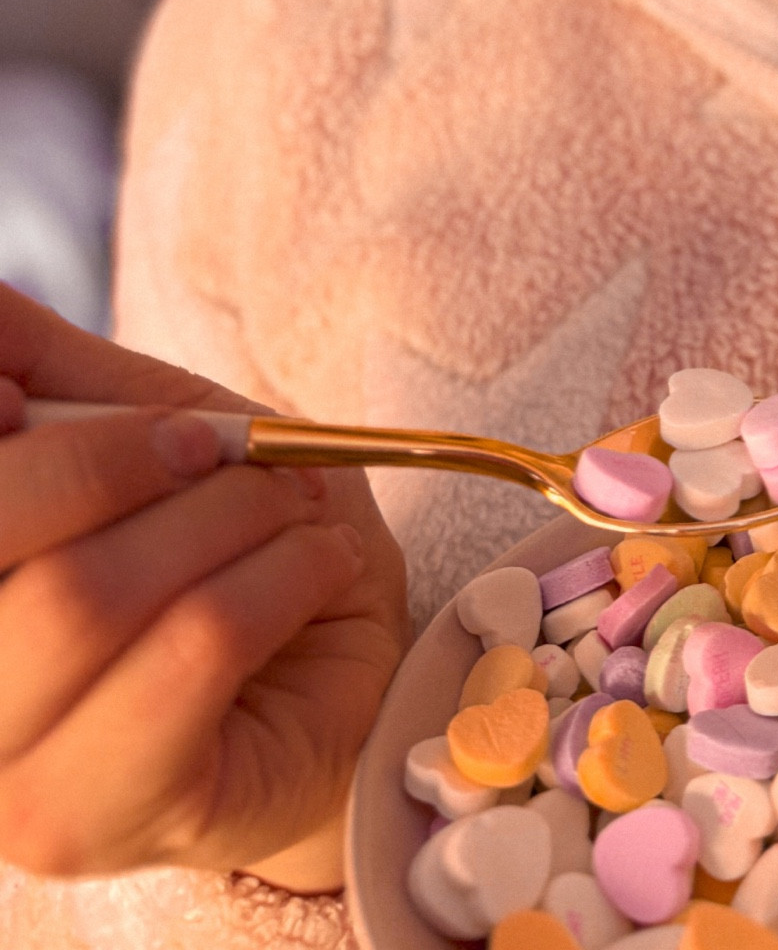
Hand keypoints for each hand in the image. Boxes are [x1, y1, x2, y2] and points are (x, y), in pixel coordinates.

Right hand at [0, 285, 408, 887]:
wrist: (337, 670)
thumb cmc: (225, 542)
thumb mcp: (138, 421)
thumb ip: (42, 366)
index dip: (16, 423)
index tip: (66, 404)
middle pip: (2, 529)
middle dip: (129, 455)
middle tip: (217, 446)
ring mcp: (5, 787)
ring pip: (94, 593)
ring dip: (228, 515)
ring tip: (288, 509)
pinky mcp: (104, 819)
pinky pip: (192, 649)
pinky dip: (282, 574)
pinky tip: (317, 567)